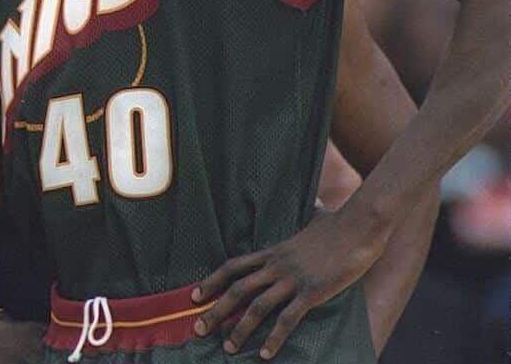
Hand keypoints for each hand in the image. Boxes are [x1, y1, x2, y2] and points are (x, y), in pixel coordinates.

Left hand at [190, 207, 385, 358]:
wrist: (359, 227)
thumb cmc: (340, 224)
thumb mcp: (317, 218)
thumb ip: (311, 215)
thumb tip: (318, 205)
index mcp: (273, 251)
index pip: (233, 266)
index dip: (211, 282)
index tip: (195, 296)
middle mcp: (276, 265)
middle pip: (237, 289)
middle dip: (216, 311)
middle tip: (198, 329)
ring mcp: (293, 279)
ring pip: (257, 307)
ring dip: (240, 329)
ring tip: (228, 348)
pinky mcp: (312, 292)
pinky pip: (288, 319)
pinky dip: (275, 338)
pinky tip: (266, 354)